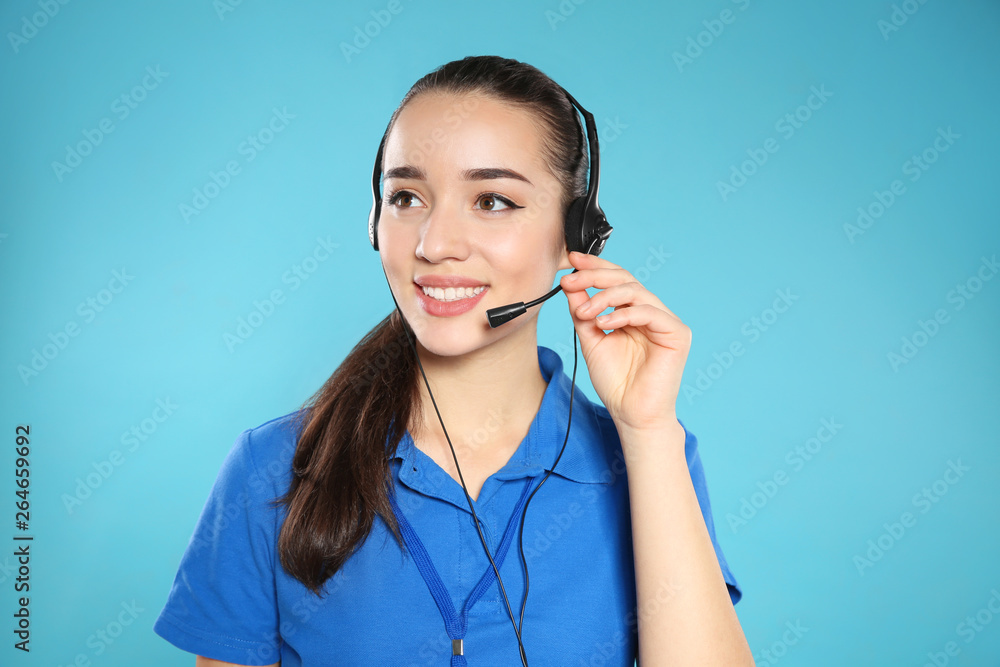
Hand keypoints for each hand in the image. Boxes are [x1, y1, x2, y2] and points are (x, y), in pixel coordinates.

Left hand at [559, 250, 690, 434]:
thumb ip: (583, 311)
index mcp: (634, 313)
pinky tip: (603, 322)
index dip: (595, 267)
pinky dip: (623, 313)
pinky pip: (649, 312)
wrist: (630, 413)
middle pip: (626, 279)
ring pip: (635, 291)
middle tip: (571, 279)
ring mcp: (666, 322)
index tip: (570, 260)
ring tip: (584, 312)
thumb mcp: (591, 338)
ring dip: (604, 297)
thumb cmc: (616, 382)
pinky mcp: (677, 333)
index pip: (616, 280)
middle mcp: (652, 313)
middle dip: (595, 276)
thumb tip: (571, 284)